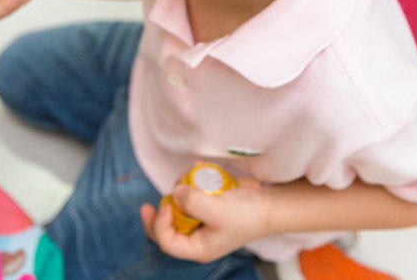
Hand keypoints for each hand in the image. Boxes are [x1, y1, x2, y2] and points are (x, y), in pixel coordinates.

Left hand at [140, 178, 268, 263]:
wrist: (267, 204)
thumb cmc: (246, 215)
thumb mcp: (217, 212)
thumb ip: (192, 202)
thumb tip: (176, 191)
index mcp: (198, 247)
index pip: (168, 242)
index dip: (160, 225)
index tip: (165, 206)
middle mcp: (196, 236)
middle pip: (167, 228)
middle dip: (161, 212)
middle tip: (149, 203)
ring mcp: (200, 219)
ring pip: (177, 207)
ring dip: (178, 191)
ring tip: (187, 177)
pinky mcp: (205, 204)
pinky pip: (189, 195)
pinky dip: (190, 182)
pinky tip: (196, 169)